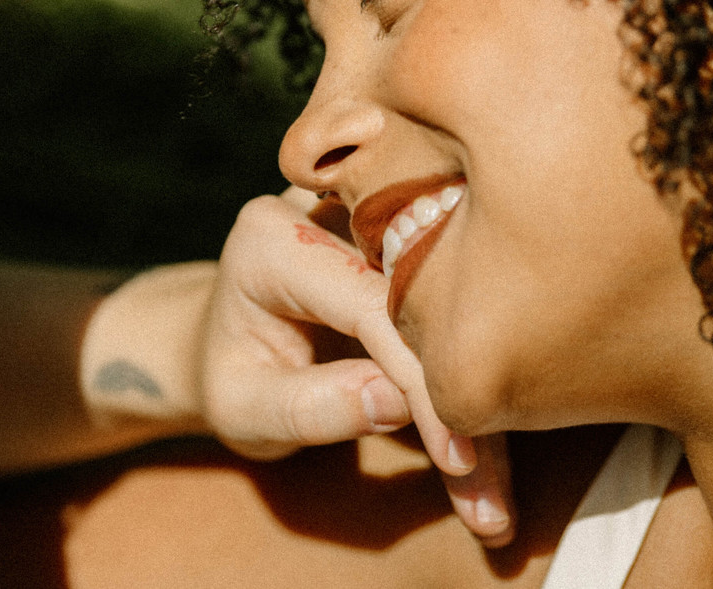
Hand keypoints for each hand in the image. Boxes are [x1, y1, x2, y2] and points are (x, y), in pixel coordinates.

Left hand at [200, 188, 515, 544]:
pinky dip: (467, 383)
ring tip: (491, 503)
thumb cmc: (226, 378)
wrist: (221, 344)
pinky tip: (487, 460)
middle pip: (423, 303)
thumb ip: (306, 404)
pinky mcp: (404, 243)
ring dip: (475, 401)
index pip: (370, 303)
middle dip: (461, 399)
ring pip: (449, 311)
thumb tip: (396, 401)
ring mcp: (372, 219)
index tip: (458, 458)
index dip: (420, 381)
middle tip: (488, 498)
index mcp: (274, 238)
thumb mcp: (240, 409)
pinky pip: (450, 311)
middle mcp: (327, 210)